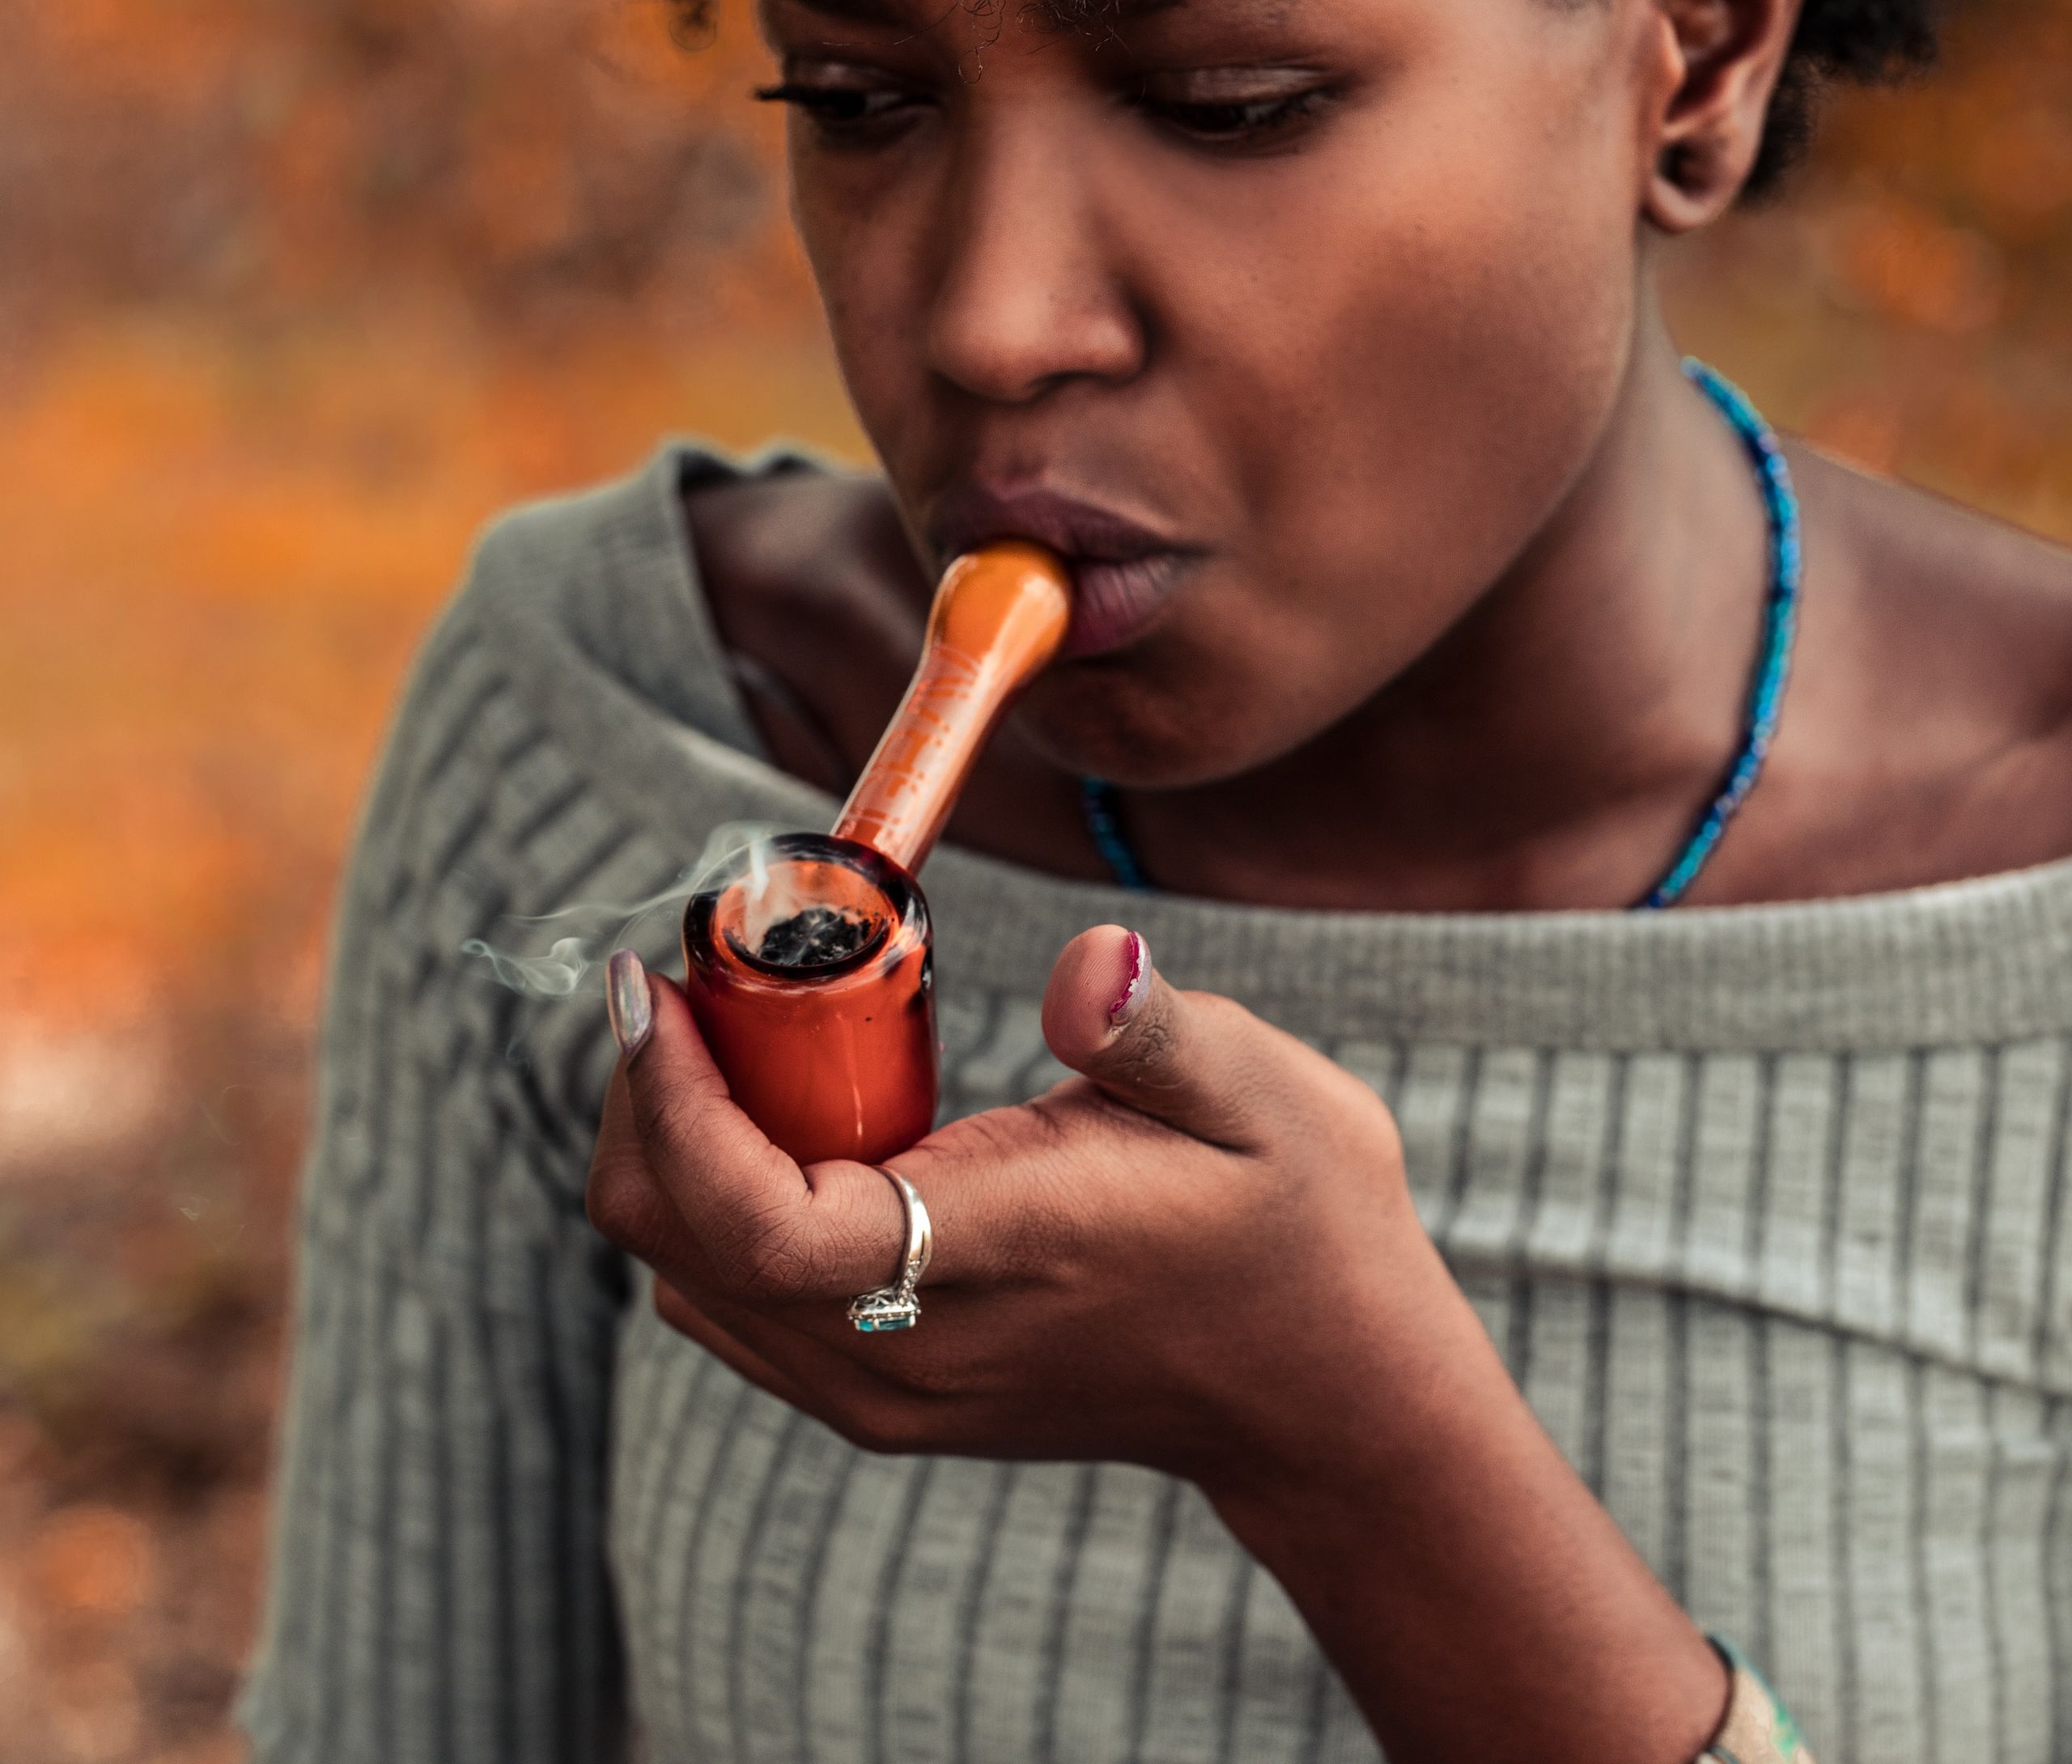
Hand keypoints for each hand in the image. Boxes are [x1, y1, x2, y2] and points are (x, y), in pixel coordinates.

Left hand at [586, 924, 1441, 1489]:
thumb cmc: (1301, 1229)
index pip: (760, 1222)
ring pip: (689, 1283)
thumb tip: (1087, 960)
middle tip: (693, 984)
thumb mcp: (1269, 1097)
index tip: (656, 984)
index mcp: (989, 1259)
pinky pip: (735, 1306)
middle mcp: (907, 1351)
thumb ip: (1158, 1029)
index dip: (676, 1103)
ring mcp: (887, 1389)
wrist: (1322, 1399)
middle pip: (682, 1250)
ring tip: (726, 1037)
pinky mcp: (887, 1393)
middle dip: (650, 1106)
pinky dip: (712, 1207)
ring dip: (674, 1156)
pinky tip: (779, 1119)